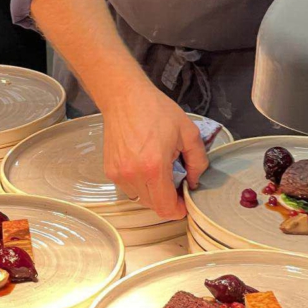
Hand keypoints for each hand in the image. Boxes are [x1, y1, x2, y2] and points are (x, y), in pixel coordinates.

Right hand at [100, 79, 208, 220]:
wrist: (124, 96)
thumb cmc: (155, 110)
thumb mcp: (187, 131)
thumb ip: (198, 161)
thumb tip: (193, 182)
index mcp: (154, 167)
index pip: (166, 208)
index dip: (178, 210)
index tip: (184, 200)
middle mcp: (134, 175)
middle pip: (154, 205)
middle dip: (167, 197)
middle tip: (173, 177)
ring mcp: (119, 174)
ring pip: (141, 197)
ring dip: (152, 190)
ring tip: (156, 167)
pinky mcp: (110, 170)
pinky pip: (128, 187)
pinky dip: (138, 182)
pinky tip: (142, 162)